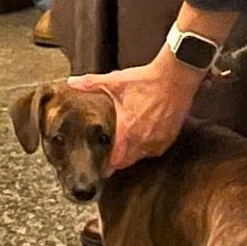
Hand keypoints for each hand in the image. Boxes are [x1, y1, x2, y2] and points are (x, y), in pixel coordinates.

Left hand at [69, 49, 203, 171]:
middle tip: (111, 159)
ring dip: (134, 154)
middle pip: (127, 162)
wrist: (175, 77)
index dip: (107, 166)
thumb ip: (91, 83)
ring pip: (142, 157)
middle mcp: (143, 139)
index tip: (101, 168)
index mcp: (127, 130)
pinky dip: (149, 148)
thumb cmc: (145, 80)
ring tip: (126, 148)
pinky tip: (144, 139)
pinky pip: (156, 150)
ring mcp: (158, 140)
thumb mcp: (115, 81)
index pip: (115, 160)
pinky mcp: (170, 136)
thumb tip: (71, 82)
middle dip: (119, 161)